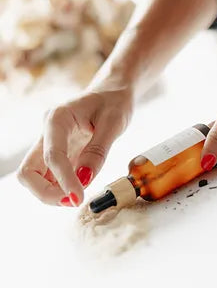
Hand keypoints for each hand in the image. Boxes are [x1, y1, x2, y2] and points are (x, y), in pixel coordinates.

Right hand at [17, 83, 132, 205]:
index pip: (52, 156)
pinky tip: (78, 188)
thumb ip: (97, 152)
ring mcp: (49, 142)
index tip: (79, 198)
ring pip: (34, 176)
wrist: (113, 92)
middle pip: (28, 171)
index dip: (64, 180)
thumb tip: (84, 180)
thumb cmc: (114, 102)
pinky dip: (59, 187)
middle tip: (74, 200)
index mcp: (57, 118)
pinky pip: (49, 175)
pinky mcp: (58, 151)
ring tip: (78, 196)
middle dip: (45, 192)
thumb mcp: (113, 123)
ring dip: (50, 193)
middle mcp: (47, 131)